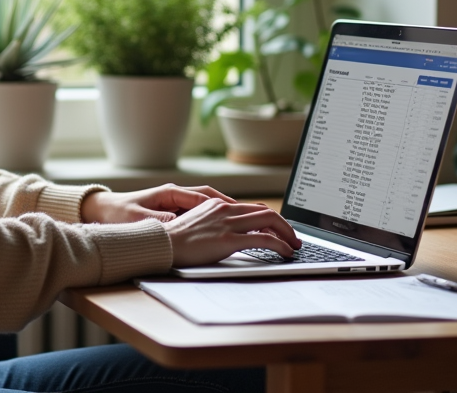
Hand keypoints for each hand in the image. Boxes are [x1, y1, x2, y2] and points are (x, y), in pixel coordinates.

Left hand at [80, 184, 235, 224]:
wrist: (103, 209)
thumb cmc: (119, 213)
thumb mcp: (138, 219)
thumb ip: (158, 221)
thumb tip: (175, 222)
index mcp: (170, 193)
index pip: (204, 197)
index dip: (225, 205)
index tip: (242, 213)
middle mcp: (176, 194)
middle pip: (213, 198)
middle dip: (235, 206)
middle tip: (257, 217)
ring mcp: (176, 201)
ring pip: (209, 203)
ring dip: (228, 210)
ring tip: (249, 222)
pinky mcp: (173, 209)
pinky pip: (200, 212)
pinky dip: (216, 217)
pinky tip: (226, 227)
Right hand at [162, 199, 301, 267]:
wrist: (162, 244)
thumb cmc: (175, 240)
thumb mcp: (198, 224)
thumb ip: (215, 223)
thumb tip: (230, 232)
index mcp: (218, 205)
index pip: (254, 207)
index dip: (272, 218)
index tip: (280, 229)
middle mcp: (225, 209)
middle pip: (266, 212)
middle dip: (285, 225)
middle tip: (293, 238)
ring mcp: (228, 223)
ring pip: (270, 221)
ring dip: (287, 234)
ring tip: (294, 246)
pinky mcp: (229, 239)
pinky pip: (264, 239)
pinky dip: (280, 245)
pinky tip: (286, 252)